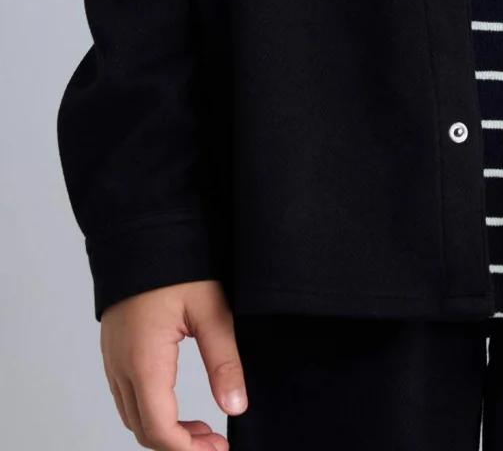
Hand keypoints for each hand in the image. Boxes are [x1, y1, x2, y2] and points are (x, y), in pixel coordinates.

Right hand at [99, 279, 247, 448]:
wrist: (142, 228)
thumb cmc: (178, 263)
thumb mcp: (212, 309)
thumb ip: (225, 360)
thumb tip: (236, 406)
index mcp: (144, 361)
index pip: (160, 430)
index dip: (189, 450)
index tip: (218, 450)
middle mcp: (120, 366)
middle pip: (143, 430)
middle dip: (179, 445)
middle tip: (215, 444)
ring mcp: (112, 358)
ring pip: (132, 415)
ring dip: (164, 430)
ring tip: (201, 429)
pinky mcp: (113, 348)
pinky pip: (126, 395)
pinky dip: (150, 411)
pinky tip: (177, 405)